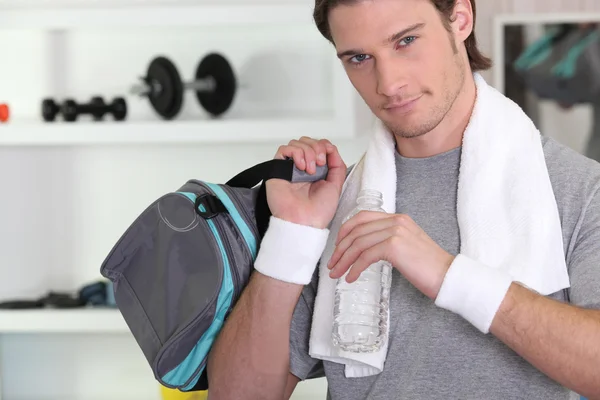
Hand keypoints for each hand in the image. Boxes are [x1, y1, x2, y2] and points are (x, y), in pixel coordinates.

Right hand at [266, 137, 346, 228]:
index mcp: (316, 170)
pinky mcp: (277, 170)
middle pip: (307, 141)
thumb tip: (331, 149)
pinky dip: (295, 153)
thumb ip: (336, 165)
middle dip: (316, 147)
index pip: (317, 145)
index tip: (328, 155)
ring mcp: (289, 168)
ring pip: (296, 143)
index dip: (323, 145)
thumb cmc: (318, 211)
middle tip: (320, 163)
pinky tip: (301, 167)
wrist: (305, 222)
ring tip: (310, 170)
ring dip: (307, 152)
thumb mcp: (336, 185)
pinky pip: (283, 149)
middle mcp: (302, 168)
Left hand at [327, 211, 454, 299]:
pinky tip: (351, 278)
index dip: (345, 232)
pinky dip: (355, 268)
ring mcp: (395, 231)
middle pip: (356, 230)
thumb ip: (388, 241)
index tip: (337, 248)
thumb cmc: (427, 267)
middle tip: (332, 264)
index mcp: (398, 218)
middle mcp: (395, 221)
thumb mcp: (407, 246)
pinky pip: (366, 256)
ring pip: (358, 243)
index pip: (362, 218)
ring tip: (336, 274)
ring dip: (343, 260)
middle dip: (340, 248)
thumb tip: (364, 251)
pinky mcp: (394, 246)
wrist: (448, 276)